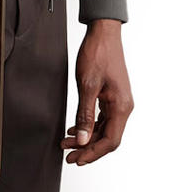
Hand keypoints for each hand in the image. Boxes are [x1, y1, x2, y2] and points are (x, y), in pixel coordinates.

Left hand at [62, 19, 133, 164]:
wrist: (103, 32)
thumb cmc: (97, 54)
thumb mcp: (87, 86)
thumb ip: (85, 115)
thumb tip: (82, 140)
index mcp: (121, 107)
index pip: (110, 141)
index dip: (93, 153)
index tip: (76, 159)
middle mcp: (123, 107)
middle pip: (107, 138)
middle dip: (87, 148)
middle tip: (68, 156)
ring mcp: (119, 101)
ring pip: (104, 128)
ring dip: (87, 138)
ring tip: (67, 143)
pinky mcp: (112, 95)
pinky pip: (103, 117)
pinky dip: (89, 125)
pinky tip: (75, 128)